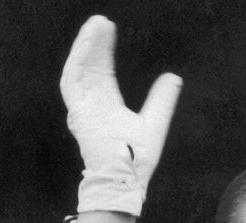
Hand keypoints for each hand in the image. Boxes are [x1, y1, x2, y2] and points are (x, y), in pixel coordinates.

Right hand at [61, 15, 181, 215]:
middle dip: (95, 43)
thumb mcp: (155, 120)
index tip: (109, 30)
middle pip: (90, 66)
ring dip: (85, 46)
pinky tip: (88, 43)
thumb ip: (162, 99)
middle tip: (101, 20)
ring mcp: (82, 108)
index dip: (105, 51)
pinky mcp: (77, 111)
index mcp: (107, 106)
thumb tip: (173, 77)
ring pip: (79, 69)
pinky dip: (78, 60)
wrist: (127, 177)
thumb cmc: (138, 159)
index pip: (103, 72)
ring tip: (95, 25)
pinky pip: (72, 80)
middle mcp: (92, 105)